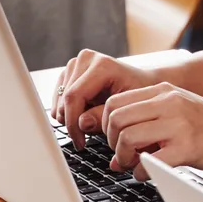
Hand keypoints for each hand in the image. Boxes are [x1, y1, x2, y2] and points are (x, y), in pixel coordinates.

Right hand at [52, 48, 190, 148]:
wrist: (143, 83)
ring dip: (70, 117)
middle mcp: (86, 59)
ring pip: (59, 100)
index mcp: (102, 65)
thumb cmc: (140, 96)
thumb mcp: (127, 109)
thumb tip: (82, 123)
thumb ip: (103, 116)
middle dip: (71, 123)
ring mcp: (77, 63)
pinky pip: (58, 99)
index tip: (80, 142)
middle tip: (84, 138)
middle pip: (64, 99)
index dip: (73, 123)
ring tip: (90, 122)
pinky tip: (85, 113)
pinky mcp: (70, 71)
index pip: (74, 96)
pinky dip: (68, 111)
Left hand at [103, 82, 202, 178]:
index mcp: (163, 91)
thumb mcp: (178, 110)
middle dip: (112, 142)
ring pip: (128, 137)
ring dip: (124, 158)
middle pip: (116, 119)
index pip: (115, 102)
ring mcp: (178, 124)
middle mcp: (169, 103)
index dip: (106, 125)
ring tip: (134, 164)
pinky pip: (149, 161)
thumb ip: (147, 123)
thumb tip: (116, 155)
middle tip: (123, 155)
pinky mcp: (187, 147)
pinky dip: (141, 172)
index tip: (115, 139)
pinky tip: (149, 173)